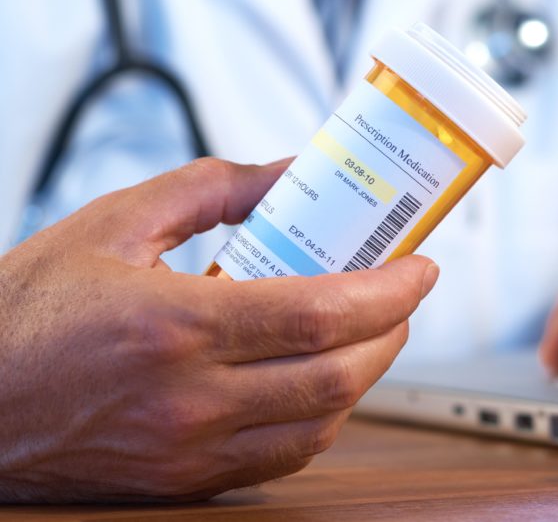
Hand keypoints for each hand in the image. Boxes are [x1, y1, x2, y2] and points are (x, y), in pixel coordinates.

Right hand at [0, 158, 437, 502]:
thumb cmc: (25, 316)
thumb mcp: (112, 224)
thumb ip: (210, 190)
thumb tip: (287, 174)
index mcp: (177, 326)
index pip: (323, 314)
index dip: (391, 290)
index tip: (420, 266)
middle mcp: (191, 399)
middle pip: (339, 375)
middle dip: (393, 330)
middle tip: (402, 294)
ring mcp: (190, 451)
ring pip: (321, 423)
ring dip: (365, 375)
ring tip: (369, 330)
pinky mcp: (184, 481)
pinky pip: (283, 458)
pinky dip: (321, 417)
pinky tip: (319, 380)